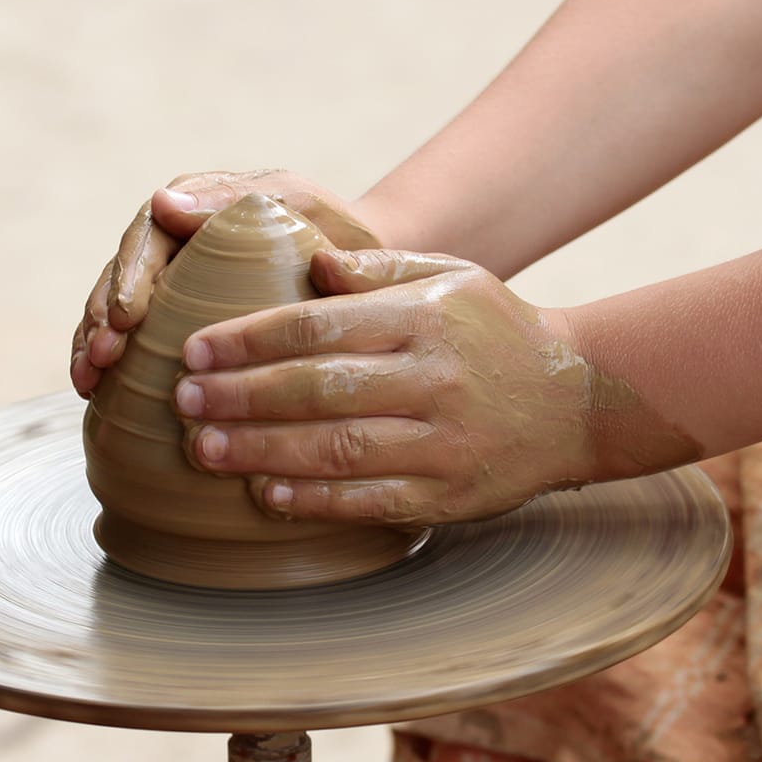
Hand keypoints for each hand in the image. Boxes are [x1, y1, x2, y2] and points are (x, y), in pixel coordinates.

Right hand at [69, 170, 382, 396]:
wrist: (364, 269)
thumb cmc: (338, 232)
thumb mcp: (299, 205)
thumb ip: (240, 201)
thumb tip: (162, 203)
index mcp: (198, 207)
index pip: (149, 235)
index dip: (130, 275)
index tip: (126, 315)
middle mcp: (176, 240)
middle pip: (123, 274)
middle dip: (102, 315)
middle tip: (102, 356)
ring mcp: (173, 280)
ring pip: (115, 306)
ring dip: (93, 341)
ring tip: (86, 380)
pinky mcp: (176, 317)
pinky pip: (132, 337)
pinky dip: (109, 361)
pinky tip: (94, 391)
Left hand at [168, 250, 595, 525]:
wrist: (579, 400)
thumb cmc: (495, 331)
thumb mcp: (450, 277)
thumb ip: (377, 267)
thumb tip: (308, 261)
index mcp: (423, 319)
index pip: (319, 326)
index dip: (250, 339)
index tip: (195, 347)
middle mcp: (434, 381)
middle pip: (319, 389)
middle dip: (241, 396)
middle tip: (182, 399)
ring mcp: (443, 443)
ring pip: (338, 450)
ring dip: (262, 452)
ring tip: (204, 448)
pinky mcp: (449, 495)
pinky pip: (370, 500)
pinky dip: (313, 501)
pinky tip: (264, 494)